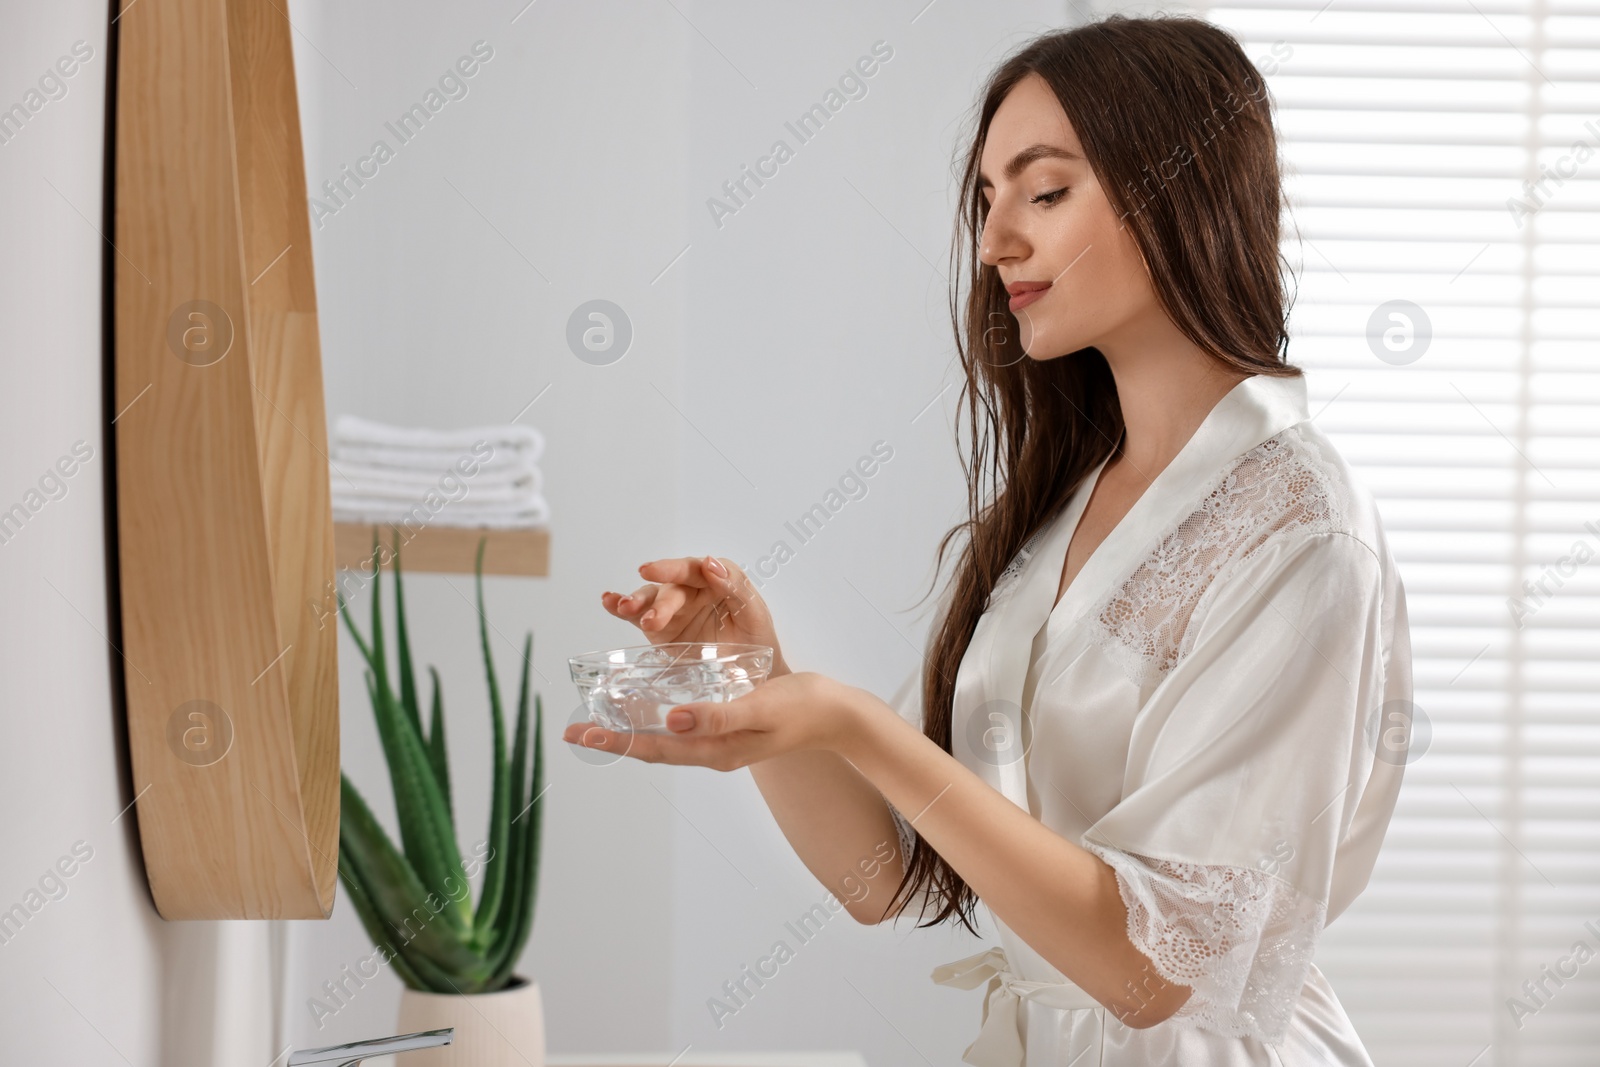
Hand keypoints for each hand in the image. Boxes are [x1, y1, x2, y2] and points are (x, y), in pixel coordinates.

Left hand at [561, 671, 864, 770]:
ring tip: (601, 720)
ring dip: (632, 729)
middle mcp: (713, 750)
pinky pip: (682, 728)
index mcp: (717, 750)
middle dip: (614, 738)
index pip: (655, 748)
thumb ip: (717, 716)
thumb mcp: (759, 707)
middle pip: (653, 747)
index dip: (617, 740)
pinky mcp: (727, 727)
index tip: (582, 734)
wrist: (836, 714)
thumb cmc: (802, 707)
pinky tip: (648, 706)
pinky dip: (657, 718)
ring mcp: (720, 742)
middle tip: (574, 731)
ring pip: (664, 739)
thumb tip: (671, 720)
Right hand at [602, 555, 787, 673]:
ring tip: (625, 608)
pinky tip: (609, 601)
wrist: (753, 675)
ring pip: (651, 598)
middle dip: (661, 601)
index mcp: (718, 580)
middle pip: (672, 587)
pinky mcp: (659, 628)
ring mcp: (674, 608)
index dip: (678, 567)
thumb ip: (737, 587)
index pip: (698, 568)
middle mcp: (693, 590)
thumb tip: (712, 564)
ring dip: (637, 602)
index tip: (661, 571)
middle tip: (652, 617)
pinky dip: (620, 606)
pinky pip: (638, 615)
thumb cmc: (757, 640)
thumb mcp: (756, 615)